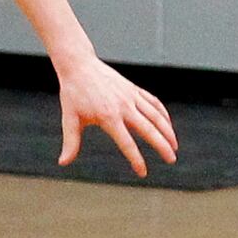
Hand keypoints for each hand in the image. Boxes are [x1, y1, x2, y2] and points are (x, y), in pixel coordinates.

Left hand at [56, 55, 176, 177]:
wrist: (78, 65)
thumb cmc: (73, 93)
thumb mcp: (70, 118)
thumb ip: (71, 142)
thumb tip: (63, 163)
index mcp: (108, 116)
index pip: (127, 143)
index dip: (136, 159)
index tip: (143, 173)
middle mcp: (123, 106)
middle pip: (149, 129)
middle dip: (162, 146)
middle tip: (172, 160)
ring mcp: (131, 96)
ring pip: (156, 115)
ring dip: (168, 131)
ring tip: (175, 147)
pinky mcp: (133, 89)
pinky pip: (153, 102)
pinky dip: (163, 114)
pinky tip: (167, 125)